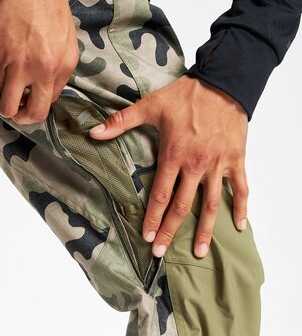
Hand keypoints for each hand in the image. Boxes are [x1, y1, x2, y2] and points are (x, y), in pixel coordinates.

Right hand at [0, 0, 79, 124]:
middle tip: (17, 109)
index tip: (31, 94)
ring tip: (4, 100)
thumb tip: (46, 76)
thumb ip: (58, 58)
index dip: (40, 98)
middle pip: (35, 112)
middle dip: (25, 116)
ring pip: (10, 108)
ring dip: (7, 109)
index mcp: (66, 62)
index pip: (53, 97)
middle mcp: (46, 70)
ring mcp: (20, 68)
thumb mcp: (64, 30)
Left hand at [88, 75, 248, 258]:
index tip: (148, 237)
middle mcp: (196, 165)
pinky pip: (241, 188)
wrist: (223, 83)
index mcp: (174, 155)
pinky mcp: (236, 160)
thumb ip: (121, 122)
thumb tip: (93, 132)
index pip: (161, 194)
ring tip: (200, 253)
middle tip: (162, 252)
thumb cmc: (186, 94)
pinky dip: (241, 208)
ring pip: (211, 205)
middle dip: (171, 231)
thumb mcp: (150, 106)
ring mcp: (218, 165)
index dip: (153, 218)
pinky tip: (238, 226)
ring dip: (206, 230)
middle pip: (183, 206)